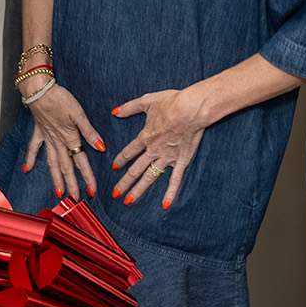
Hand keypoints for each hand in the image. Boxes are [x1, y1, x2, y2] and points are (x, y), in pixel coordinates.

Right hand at [19, 84, 106, 200]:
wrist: (39, 89)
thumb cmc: (60, 98)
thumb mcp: (79, 113)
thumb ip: (90, 132)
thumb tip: (101, 147)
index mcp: (70, 137)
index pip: (81, 161)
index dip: (87, 176)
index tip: (93, 190)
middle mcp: (58, 141)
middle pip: (66, 166)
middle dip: (72, 184)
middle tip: (76, 200)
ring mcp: (47, 138)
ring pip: (51, 162)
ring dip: (55, 178)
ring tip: (58, 193)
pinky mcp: (39, 131)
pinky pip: (34, 148)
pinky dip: (30, 159)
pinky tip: (27, 170)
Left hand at [109, 88, 210, 208]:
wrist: (191, 109)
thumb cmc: (171, 102)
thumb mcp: (147, 101)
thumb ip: (129, 107)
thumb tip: (114, 111)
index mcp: (145, 136)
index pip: (129, 152)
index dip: (120, 161)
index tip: (114, 169)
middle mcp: (153, 150)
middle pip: (135, 169)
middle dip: (124, 182)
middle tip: (115, 194)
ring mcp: (167, 157)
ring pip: (150, 177)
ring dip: (138, 190)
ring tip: (128, 201)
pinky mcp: (181, 161)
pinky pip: (175, 180)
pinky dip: (170, 193)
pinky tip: (165, 205)